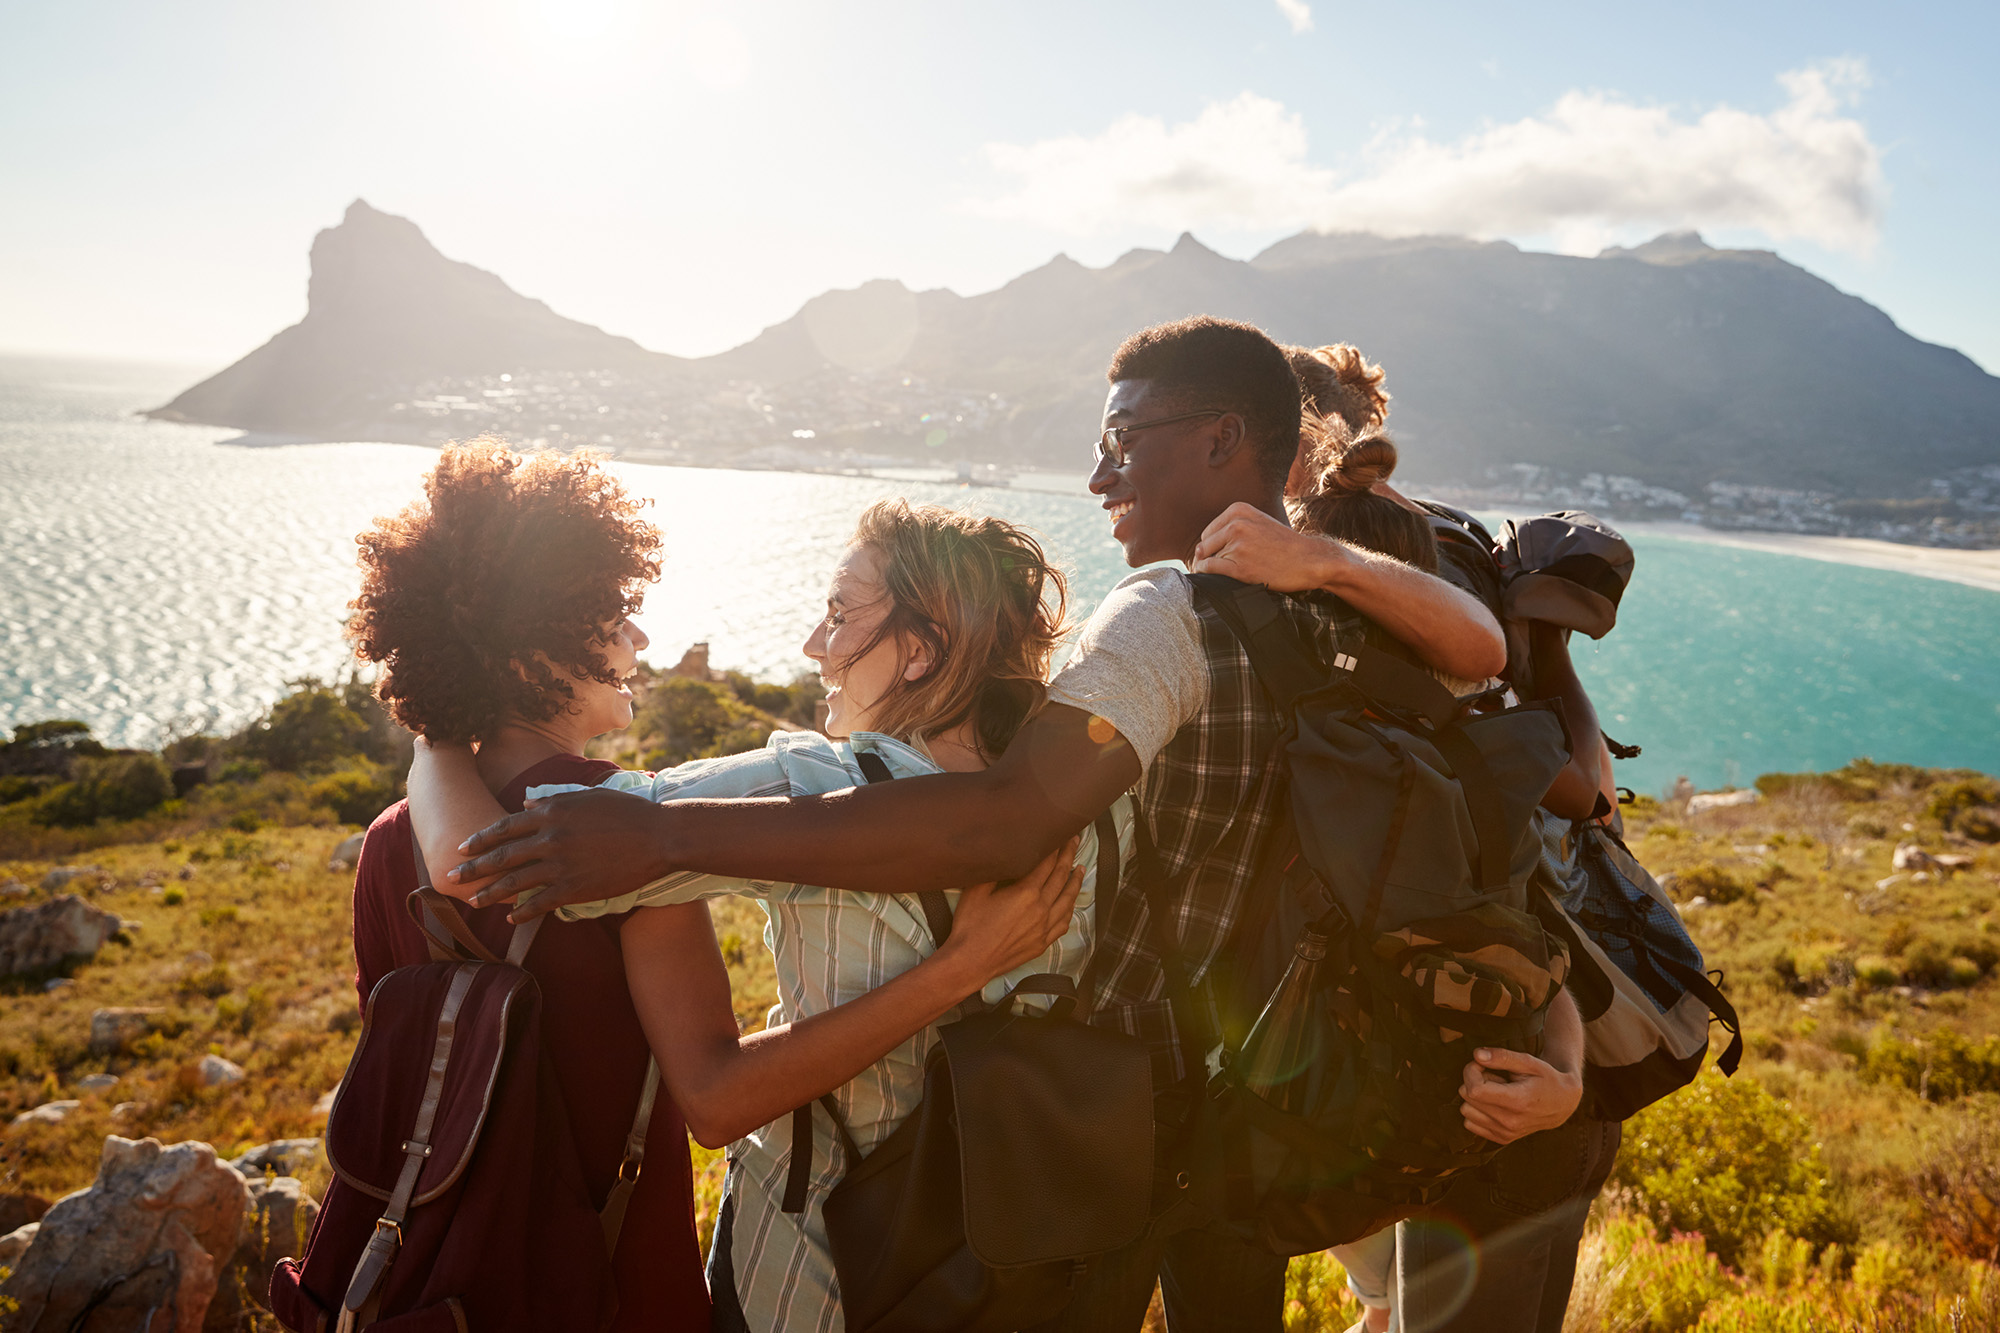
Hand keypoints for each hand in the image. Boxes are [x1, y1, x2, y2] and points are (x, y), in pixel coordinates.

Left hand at [453, 787, 670, 919]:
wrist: (659, 836)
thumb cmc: (628, 812)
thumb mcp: (588, 797)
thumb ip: (553, 801)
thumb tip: (525, 805)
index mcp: (551, 812)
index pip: (504, 827)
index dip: (480, 838)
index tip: (463, 847)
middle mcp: (549, 838)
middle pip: (500, 856)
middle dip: (473, 867)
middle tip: (451, 876)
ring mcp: (560, 865)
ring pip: (514, 882)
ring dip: (490, 893)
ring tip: (473, 901)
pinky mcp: (574, 888)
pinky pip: (539, 903)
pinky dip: (521, 912)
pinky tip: (510, 918)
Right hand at [939, 837, 1083, 983]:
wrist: (971, 962)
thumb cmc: (970, 926)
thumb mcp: (976, 891)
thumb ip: (994, 870)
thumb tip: (1004, 853)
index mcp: (1026, 892)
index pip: (1046, 863)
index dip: (1055, 847)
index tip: (1059, 835)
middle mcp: (1041, 908)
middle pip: (1060, 876)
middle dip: (1069, 856)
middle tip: (1075, 841)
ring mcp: (1044, 927)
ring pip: (1067, 899)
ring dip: (1075, 881)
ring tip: (1080, 868)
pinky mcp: (1042, 942)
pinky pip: (1063, 922)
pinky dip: (1070, 909)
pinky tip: (1071, 903)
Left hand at [1191, 503, 1344, 591]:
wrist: (1309, 559)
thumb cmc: (1282, 544)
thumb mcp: (1258, 522)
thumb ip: (1230, 529)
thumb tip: (1197, 551)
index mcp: (1239, 510)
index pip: (1208, 532)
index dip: (1213, 547)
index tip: (1226, 555)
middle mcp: (1236, 525)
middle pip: (1205, 546)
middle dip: (1210, 558)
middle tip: (1228, 567)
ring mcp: (1238, 546)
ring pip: (1208, 559)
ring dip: (1214, 569)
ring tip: (1235, 572)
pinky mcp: (1240, 568)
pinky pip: (1211, 570)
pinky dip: (1210, 575)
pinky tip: (1224, 578)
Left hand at [1459, 1046, 1582, 1144]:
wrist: (1562, 1104)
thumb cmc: (1546, 1079)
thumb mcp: (1528, 1062)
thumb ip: (1502, 1057)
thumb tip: (1477, 1055)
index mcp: (1517, 1101)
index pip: (1474, 1089)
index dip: (1472, 1071)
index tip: (1482, 1064)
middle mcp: (1510, 1122)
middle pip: (1467, 1098)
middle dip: (1474, 1081)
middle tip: (1493, 1076)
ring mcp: (1506, 1133)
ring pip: (1466, 1111)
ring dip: (1475, 1098)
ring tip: (1495, 1091)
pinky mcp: (1502, 1139)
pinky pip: (1470, 1124)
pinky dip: (1477, 1112)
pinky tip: (1493, 1103)